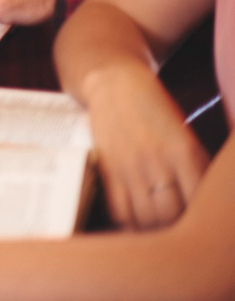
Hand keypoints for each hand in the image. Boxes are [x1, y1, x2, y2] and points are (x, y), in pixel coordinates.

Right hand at [80, 63, 209, 228]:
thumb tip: (203, 196)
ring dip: (156, 228)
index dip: (202, 216)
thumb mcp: (183, 131)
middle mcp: (155, 160)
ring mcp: (129, 166)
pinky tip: (138, 221)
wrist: (112, 82)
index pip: (198, 199)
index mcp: (182, 149)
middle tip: (183, 227)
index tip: (203, 219)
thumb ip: (195, 163)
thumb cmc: (153, 107)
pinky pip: (120, 209)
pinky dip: (130, 222)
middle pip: (171, 214)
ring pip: (146, 217)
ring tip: (162, 227)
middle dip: (179, 226)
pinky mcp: (108, 169)